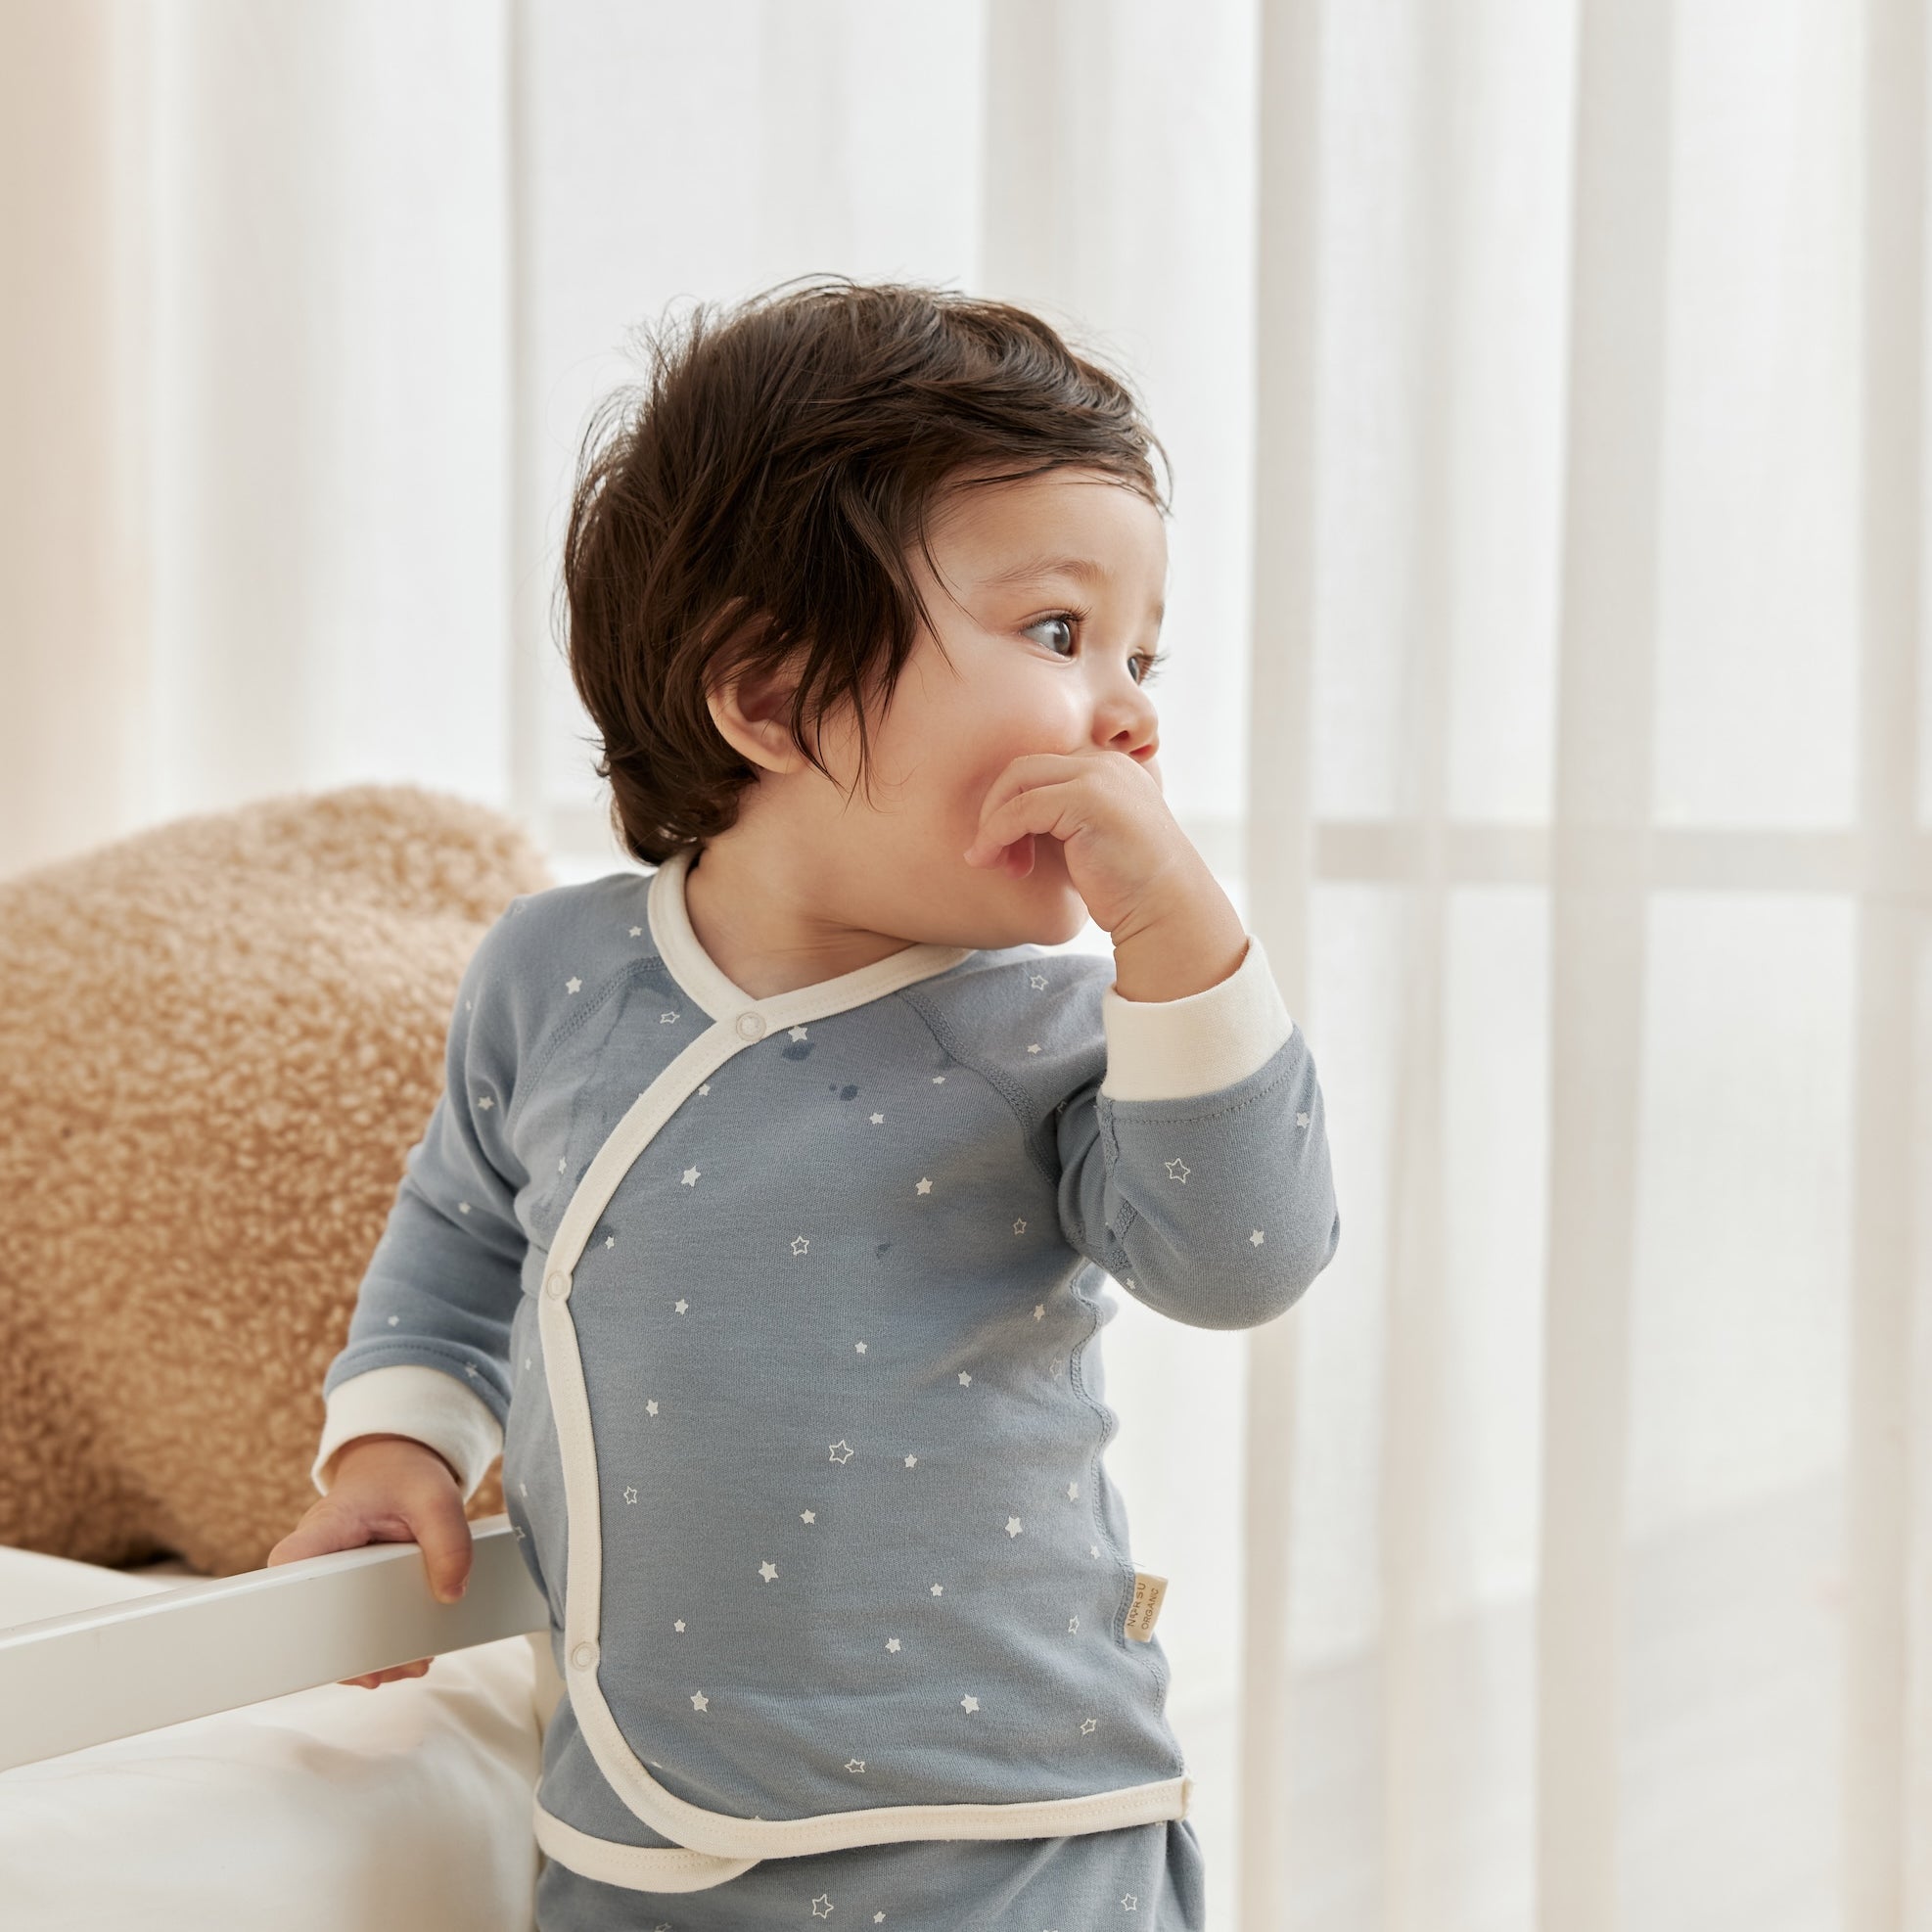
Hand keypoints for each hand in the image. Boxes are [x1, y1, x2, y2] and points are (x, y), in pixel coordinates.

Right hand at [266, 1434, 472, 1688]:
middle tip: (385, 1671)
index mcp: (323, 1530)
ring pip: (329, 1634)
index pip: (289, 1568)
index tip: (328, 1638)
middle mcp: (314, 1560)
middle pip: (310, 1620)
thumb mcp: (436, 1498)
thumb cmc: (405, 1478)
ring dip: (366, 1657)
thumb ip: (449, 1541)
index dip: (299, 1606)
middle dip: (348, 1652)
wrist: (395, 1469)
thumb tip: (451, 1594)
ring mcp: (326, 1580)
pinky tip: (403, 1659)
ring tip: (409, 1666)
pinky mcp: (342, 1593)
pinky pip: (348, 1628)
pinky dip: (374, 1645)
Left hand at [961, 747, 1199, 938]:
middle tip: (991, 857)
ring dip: (992, 822)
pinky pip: (1021, 808)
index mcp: (1109, 770)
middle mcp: (1106, 763)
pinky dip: (996, 833)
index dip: (1012, 806)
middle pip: (1023, 769)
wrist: (1168, 912)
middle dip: (996, 810)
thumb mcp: (1090, 840)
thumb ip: (1060, 819)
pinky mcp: (1087, 798)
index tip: (1008, 854)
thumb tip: (1005, 816)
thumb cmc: (1128, 890)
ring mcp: (1098, 776)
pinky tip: (992, 861)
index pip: (1040, 770)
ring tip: (991, 862)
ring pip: (1017, 780)